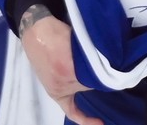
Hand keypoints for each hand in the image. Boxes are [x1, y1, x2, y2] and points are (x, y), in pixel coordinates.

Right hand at [19, 6, 102, 124]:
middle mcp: (64, 79)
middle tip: (98, 64)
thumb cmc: (55, 31)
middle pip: (91, 82)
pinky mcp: (54, 91)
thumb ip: (90, 53)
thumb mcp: (76, 38)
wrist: (34, 31)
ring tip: (90, 72)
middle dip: (96, 74)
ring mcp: (58, 87)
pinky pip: (70, 109)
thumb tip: (107, 64)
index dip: (105, 69)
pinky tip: (97, 122)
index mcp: (70, 66)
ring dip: (88, 83)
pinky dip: (83, 117)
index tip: (112, 66)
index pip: (98, 75)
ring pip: (83, 90)